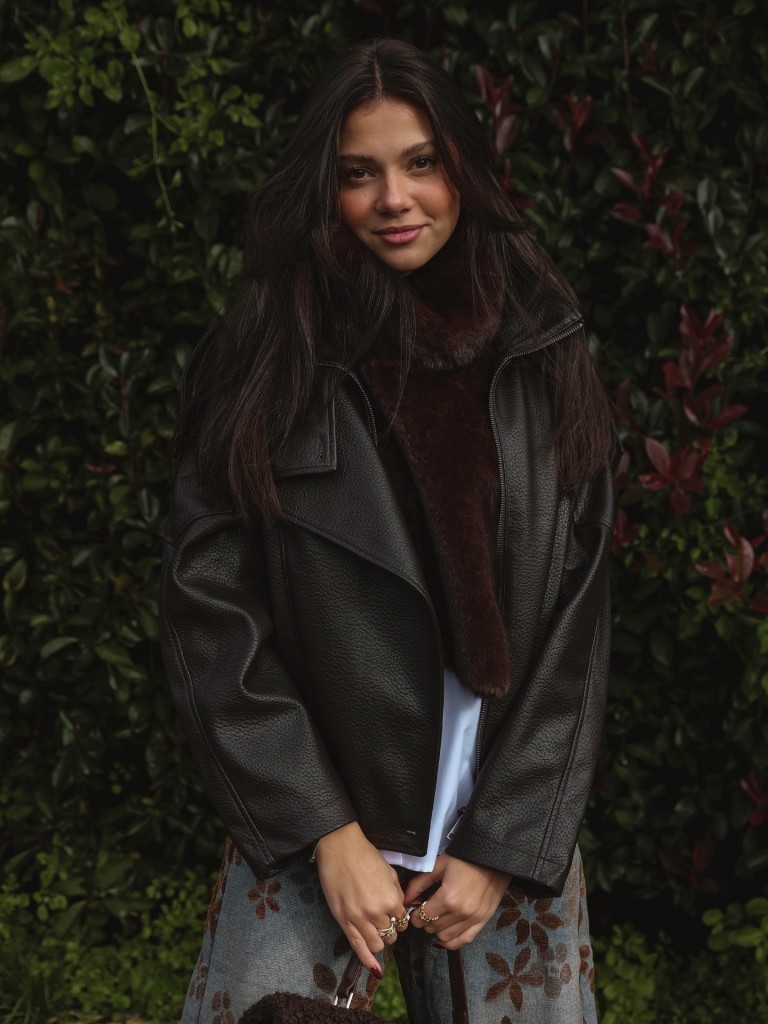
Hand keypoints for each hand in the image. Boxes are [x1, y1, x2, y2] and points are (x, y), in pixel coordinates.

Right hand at [315, 821, 406, 975]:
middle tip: (385, 921)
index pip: (402, 920)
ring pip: (376, 945)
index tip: (394, 913)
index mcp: (391, 900)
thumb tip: (400, 910)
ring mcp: (358, 919)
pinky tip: (374, 969)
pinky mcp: (343, 921)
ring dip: (379, 941)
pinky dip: (367, 960)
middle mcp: (376, 913)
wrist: (340, 848)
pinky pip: (357, 948)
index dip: (399, 917)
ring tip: (376, 931)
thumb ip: (397, 894)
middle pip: (390, 935)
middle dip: (390, 930)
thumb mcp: (389, 872)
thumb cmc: (365, 856)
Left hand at [404, 853, 510, 949]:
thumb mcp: (439, 865)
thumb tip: (405, 899)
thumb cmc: (464, 859)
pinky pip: (464, 940)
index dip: (415, 915)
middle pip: (433, 928)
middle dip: (425, 922)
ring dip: (437, 931)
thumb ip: (420, 883)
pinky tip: (446, 935)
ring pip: (446, 937)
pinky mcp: (483, 922)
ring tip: (436, 920)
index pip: (424, 916)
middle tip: (425, 912)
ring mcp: (473, 919)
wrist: (493, 859)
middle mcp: (460, 913)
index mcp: (448, 898)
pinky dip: (452, 942)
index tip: (415, 910)